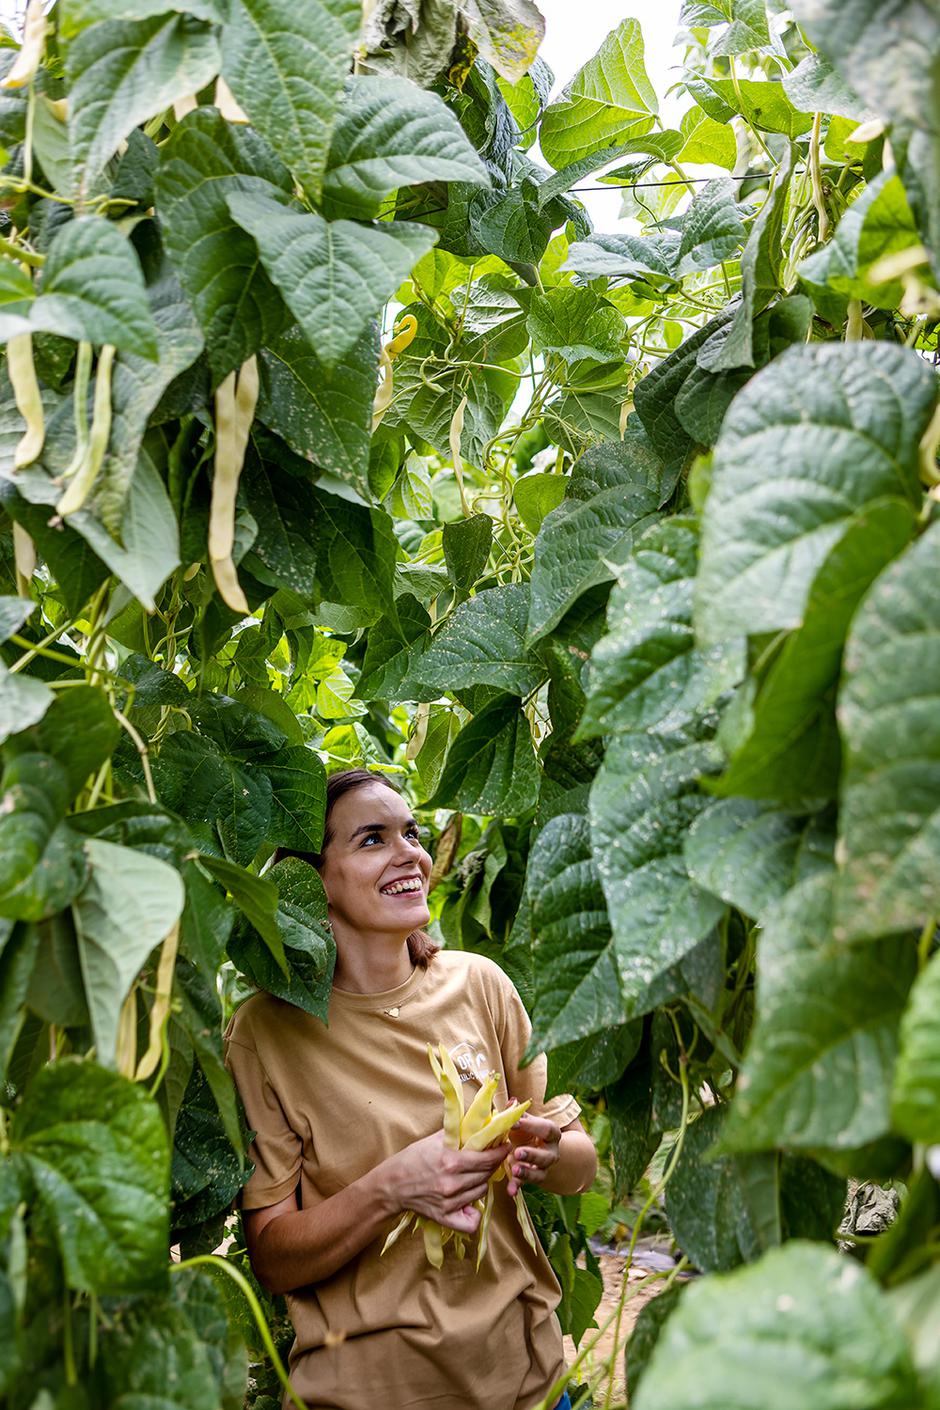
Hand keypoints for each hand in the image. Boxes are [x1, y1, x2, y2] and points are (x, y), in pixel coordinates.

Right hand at [380, 1129, 511, 1233]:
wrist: (391, 1185)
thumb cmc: (412, 1159)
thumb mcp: (433, 1140)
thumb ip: (456, 1133)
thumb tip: (478, 1123)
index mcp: (451, 1161)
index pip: (487, 1158)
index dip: (500, 1152)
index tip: (505, 1147)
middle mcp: (452, 1183)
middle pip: (487, 1174)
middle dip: (492, 1164)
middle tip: (490, 1158)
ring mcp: (450, 1202)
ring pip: (482, 1192)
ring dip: (482, 1182)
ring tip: (474, 1175)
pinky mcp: (445, 1217)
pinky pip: (472, 1221)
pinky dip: (474, 1212)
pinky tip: (470, 1201)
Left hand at [505, 1113, 561, 1197]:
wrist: (537, 1149)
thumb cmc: (527, 1131)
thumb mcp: (525, 1122)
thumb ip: (518, 1114)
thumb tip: (512, 1102)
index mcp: (551, 1134)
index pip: (546, 1129)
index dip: (531, 1125)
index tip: (514, 1122)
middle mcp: (551, 1152)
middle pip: (546, 1155)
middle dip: (531, 1154)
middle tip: (517, 1153)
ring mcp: (543, 1168)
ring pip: (539, 1173)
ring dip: (526, 1173)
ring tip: (514, 1170)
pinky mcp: (533, 1179)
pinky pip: (526, 1184)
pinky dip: (517, 1187)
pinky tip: (510, 1190)